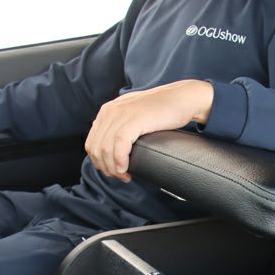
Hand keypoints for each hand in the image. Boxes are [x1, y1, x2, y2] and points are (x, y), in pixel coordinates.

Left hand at [85, 80, 213, 181]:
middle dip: (106, 168)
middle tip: (121, 177)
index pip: (91, 143)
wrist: (183, 98)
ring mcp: (122, 114)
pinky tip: (126, 169)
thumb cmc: (163, 110)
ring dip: (113, 168)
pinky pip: (119, 144)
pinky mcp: (135, 119)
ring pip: (105, 149)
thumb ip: (122, 126)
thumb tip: (115, 149)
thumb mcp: (134, 115)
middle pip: (95, 148)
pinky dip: (120, 161)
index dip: (100, 163)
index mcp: (108, 111)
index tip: (114, 172)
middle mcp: (111, 111)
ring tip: (125, 176)